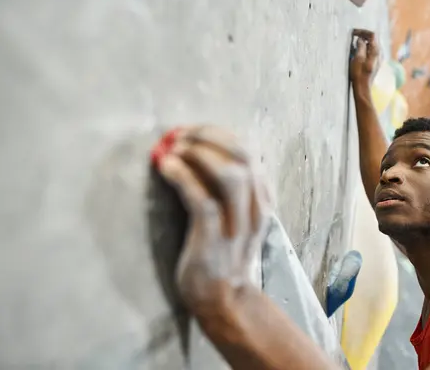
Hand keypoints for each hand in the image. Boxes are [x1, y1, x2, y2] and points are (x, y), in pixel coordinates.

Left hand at [156, 126, 269, 310]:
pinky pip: (202, 200)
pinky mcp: (214, 238)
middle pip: (243, 156)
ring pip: (229, 175)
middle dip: (210, 136)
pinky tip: (166, 167)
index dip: (220, 133)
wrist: (225, 299)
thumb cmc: (224, 253)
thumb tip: (206, 151)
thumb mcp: (240, 217)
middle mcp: (255, 208)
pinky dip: (183, 177)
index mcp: (263, 199)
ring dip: (199, 153)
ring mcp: (237, 224)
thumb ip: (234, 190)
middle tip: (180, 134)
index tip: (194, 130)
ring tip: (173, 148)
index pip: (251, 152)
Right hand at [349, 29, 379, 87]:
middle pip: (373, 39)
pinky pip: (371, 51)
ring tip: (354, 42)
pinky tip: (358, 51)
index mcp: (376, 51)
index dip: (362, 31)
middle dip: (363, 35)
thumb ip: (360, 46)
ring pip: (372, 45)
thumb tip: (360, 40)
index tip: (354, 32)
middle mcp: (379, 53)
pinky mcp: (375, 63)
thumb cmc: (359, 74)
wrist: (363, 87)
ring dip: (363, 41)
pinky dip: (364, 47)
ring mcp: (378, 58)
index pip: (372, 35)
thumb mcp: (358, 58)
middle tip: (353, 35)